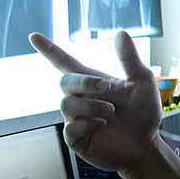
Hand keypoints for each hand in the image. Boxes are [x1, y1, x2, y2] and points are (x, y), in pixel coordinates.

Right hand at [27, 30, 162, 175]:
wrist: (146, 145)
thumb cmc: (143, 113)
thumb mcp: (142, 82)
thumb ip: (130, 59)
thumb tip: (120, 33)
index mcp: (92, 82)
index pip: (64, 63)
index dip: (49, 50)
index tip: (33, 36)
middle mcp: (81, 98)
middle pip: (65, 81)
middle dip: (83, 82)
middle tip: (106, 87)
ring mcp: (77, 119)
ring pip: (67, 104)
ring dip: (91, 105)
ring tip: (111, 112)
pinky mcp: (77, 139)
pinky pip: (70, 127)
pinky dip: (86, 124)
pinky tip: (102, 125)